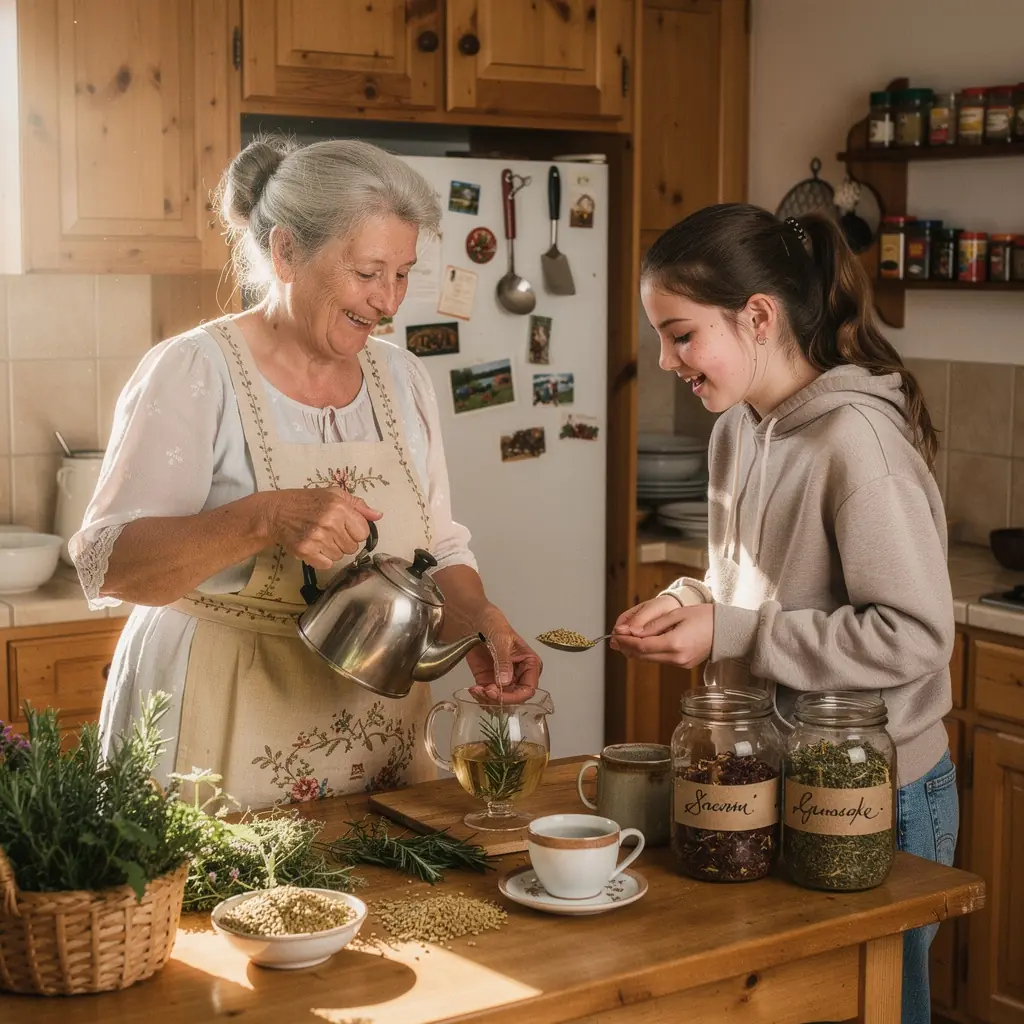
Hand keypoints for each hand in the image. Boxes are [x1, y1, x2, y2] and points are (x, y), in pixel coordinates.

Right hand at [261, 487, 382, 568]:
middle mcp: (330, 522)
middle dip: (343, 541)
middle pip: (352, 547)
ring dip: (332, 550)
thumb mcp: (334, 495)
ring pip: (340, 556)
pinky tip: (314, 547)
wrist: (277, 512)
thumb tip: (378, 515)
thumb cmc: (307, 502)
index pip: (363, 532)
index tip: (345, 527)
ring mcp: (317, 538)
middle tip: (329, 532)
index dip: (355, 531)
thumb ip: (358, 505)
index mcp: (340, 507)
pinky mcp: (306, 550)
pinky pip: (326, 564)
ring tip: (319, 537)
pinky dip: (321, 559)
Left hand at [466, 604, 542, 703]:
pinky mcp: (488, 681)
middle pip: (514, 698)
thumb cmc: (493, 623)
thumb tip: (505, 682)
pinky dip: (480, 697)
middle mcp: (519, 675)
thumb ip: (504, 661)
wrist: (473, 619)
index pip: (528, 689)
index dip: (514, 696)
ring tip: (477, 689)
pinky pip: (487, 696)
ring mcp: (503, 679)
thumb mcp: (501, 639)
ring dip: (488, 700)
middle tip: (485, 691)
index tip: (498, 693)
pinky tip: (474, 689)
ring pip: (500, 701)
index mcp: (530, 664)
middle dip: (499, 699)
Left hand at [610, 600, 713, 667]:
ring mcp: (681, 663)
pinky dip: (648, 652)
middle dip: (627, 647)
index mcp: (675, 644)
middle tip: (615, 639)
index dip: (626, 642)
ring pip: (650, 659)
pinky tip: (642, 643)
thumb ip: (653, 625)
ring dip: (636, 651)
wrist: (728, 630)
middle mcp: (677, 658)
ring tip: (624, 640)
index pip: (642, 646)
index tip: (616, 635)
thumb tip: (633, 632)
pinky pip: (660, 659)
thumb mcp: (677, 614)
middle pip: (644, 656)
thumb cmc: (705, 617)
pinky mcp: (683, 664)